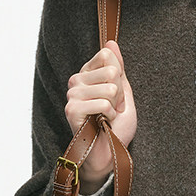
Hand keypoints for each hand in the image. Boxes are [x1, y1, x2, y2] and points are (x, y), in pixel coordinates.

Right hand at [65, 40, 137, 186]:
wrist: (109, 154)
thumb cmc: (116, 127)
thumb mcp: (123, 92)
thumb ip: (118, 67)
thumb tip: (111, 42)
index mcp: (86, 74)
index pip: (108, 56)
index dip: (119, 77)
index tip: (116, 96)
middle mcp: (76, 81)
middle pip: (112, 71)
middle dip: (119, 94)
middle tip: (112, 110)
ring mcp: (72, 95)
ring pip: (110, 88)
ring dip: (115, 107)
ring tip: (106, 118)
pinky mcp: (72, 110)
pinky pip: (104, 103)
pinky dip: (109, 117)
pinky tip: (101, 124)